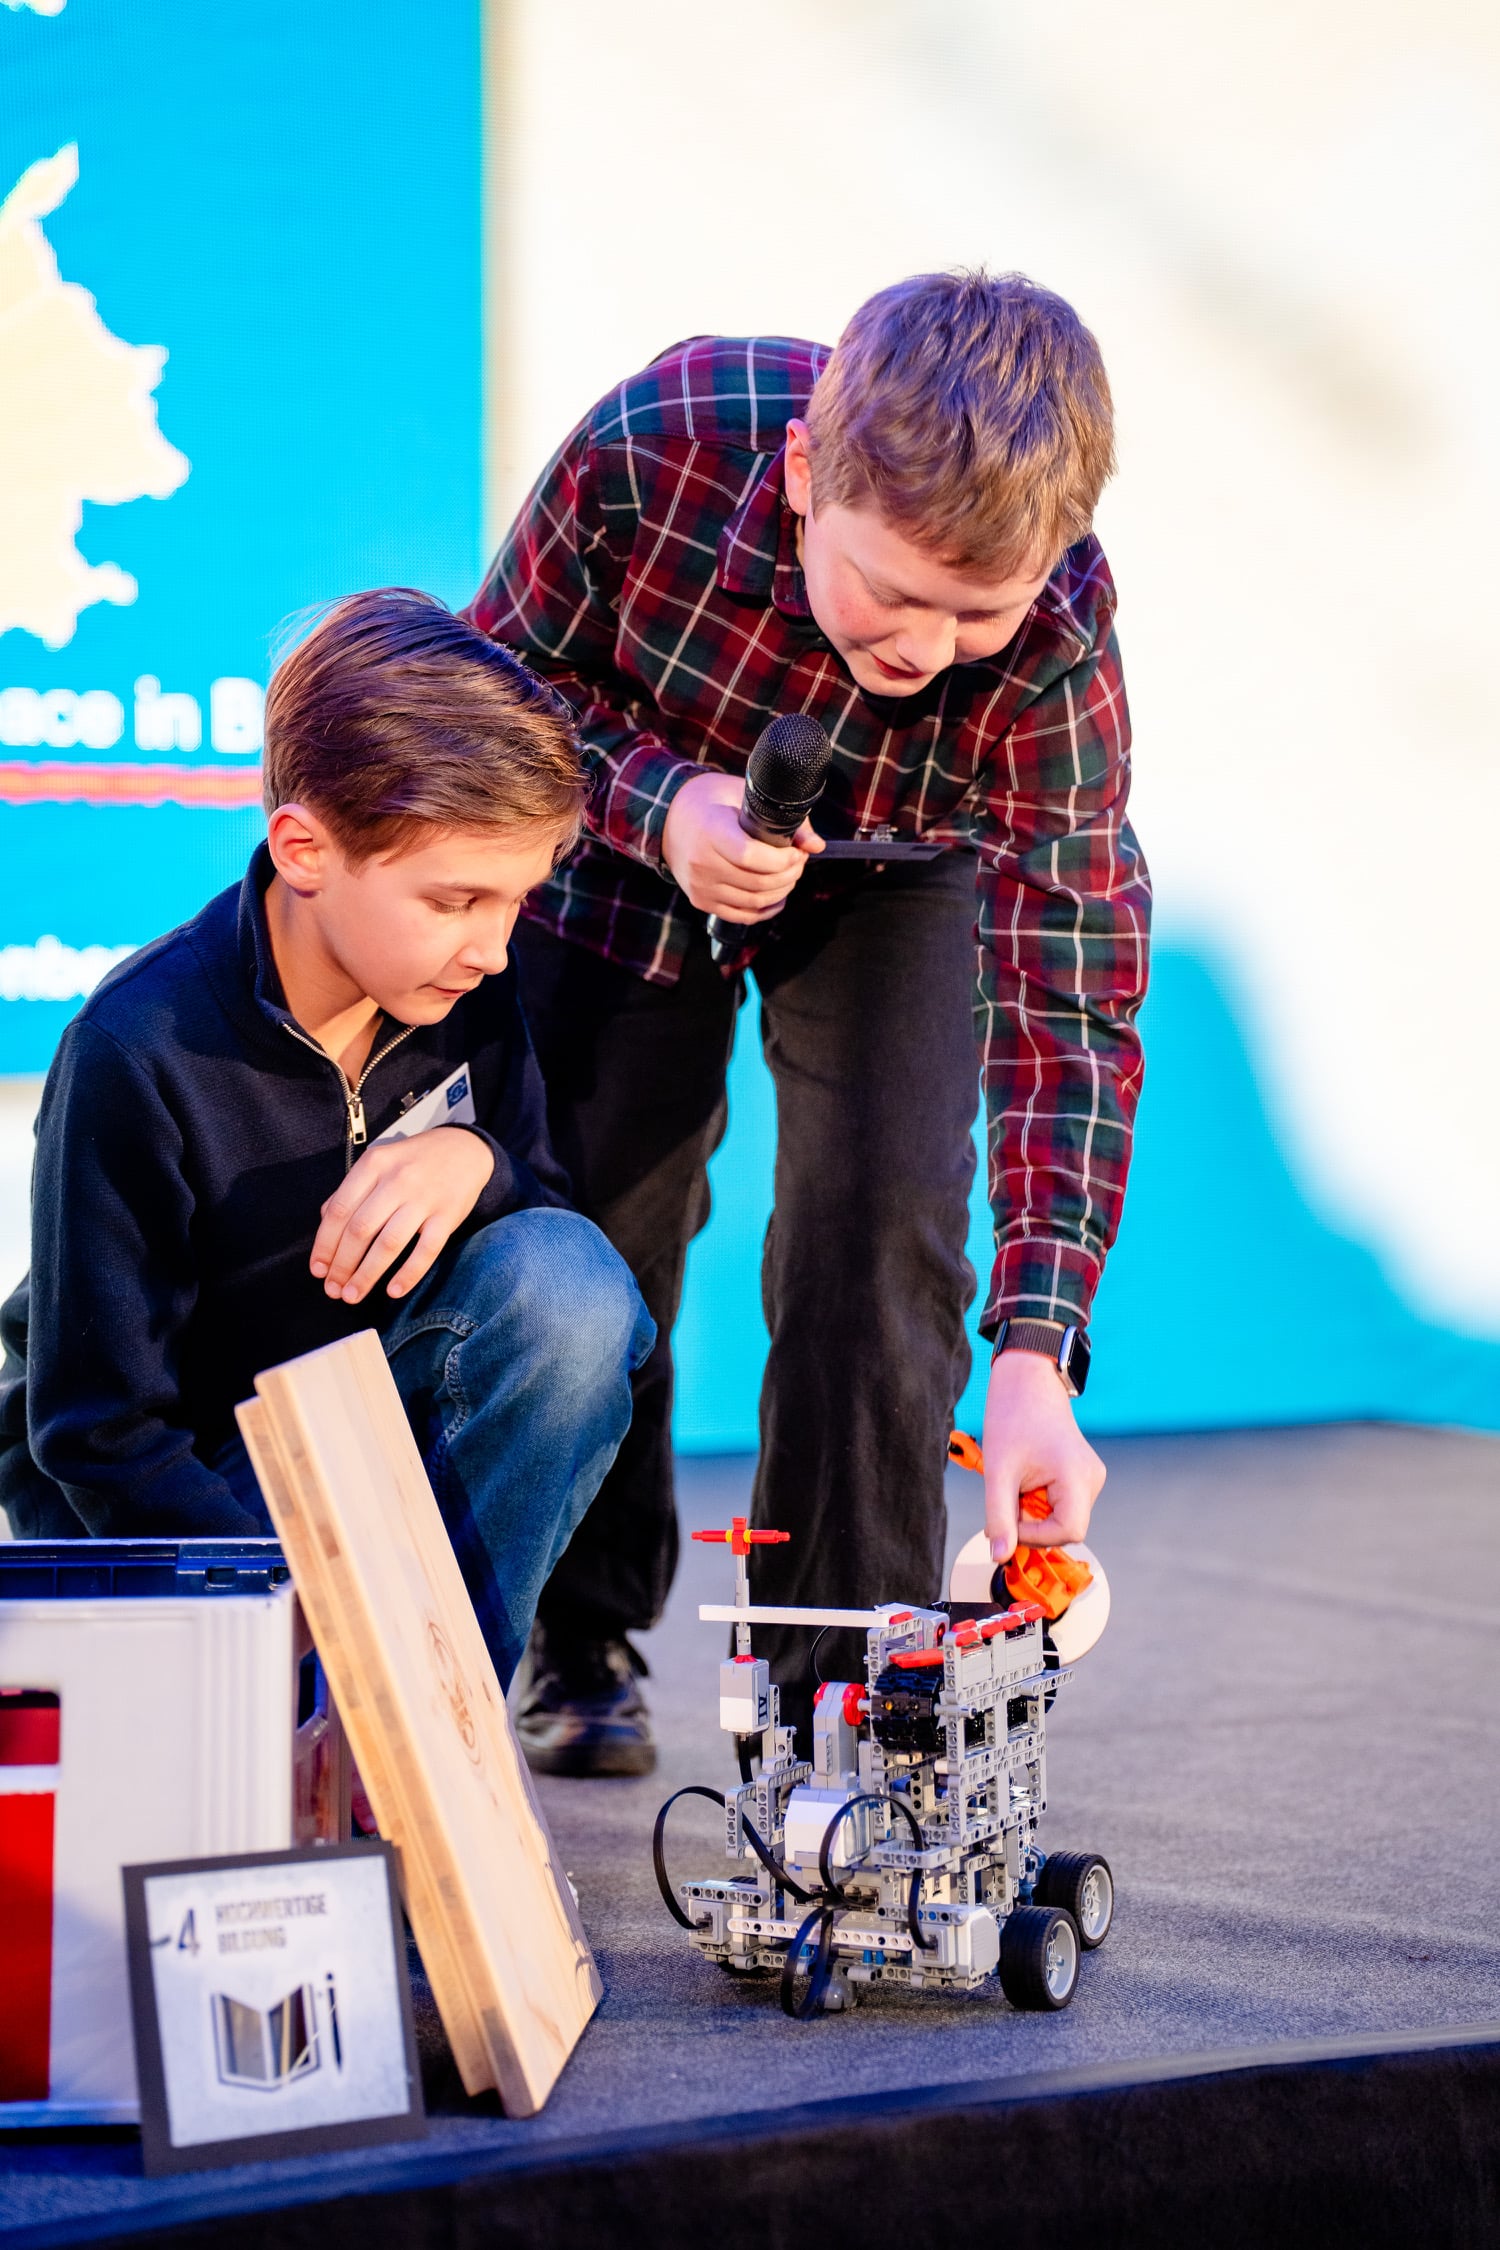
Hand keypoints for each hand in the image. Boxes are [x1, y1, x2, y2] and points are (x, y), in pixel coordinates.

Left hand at [309, 1127, 494, 1304]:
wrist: (465, 1148)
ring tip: (353, 1295)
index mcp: (374, 1165)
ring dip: (366, 1275)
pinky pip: (426, 1250)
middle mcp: (397, 1180)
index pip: (339, 1211)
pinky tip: (393, 1291)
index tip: (318, 1270)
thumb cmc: (415, 1161)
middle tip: (333, 1290)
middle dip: (342, 1265)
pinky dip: (408, 1274)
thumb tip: (324, 1222)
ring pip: (388, 1244)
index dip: (324, 1244)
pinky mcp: (448, 1215)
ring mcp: (424, 1198)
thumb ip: (352, 1190)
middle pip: (360, 1230)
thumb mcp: (380, 1162)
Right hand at [662, 770, 822, 919]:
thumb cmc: (710, 801)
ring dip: (782, 890)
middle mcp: (702, 863)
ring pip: (754, 901)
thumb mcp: (743, 795)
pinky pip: (742, 915)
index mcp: (711, 831)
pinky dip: (766, 909)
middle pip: (758, 882)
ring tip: (789, 874)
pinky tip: (777, 895)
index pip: (751, 857)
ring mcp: (701, 886)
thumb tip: (816, 845)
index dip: (783, 860)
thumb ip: (783, 820)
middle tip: (799, 861)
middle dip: (789, 874)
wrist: (670, 819)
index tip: (797, 851)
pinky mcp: (702, 901)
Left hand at [981, 1347, 1105, 1561]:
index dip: (1035, 1536)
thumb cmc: (1013, 1416)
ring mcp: (1089, 1477)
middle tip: (1007, 1498)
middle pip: (1064, 1528)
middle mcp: (1091, 1479)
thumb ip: (999, 1517)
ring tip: (1015, 1483)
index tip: (1008, 1521)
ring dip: (1032, 1512)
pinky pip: (1060, 1504)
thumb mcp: (998, 1472)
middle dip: (1031, 1523)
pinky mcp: (1080, 1475)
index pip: (1068, 1531)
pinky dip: (1037, 1501)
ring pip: (1060, 1517)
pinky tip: (1024, 1480)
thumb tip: (999, 1557)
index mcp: (1078, 1477)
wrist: (1025, 1380)